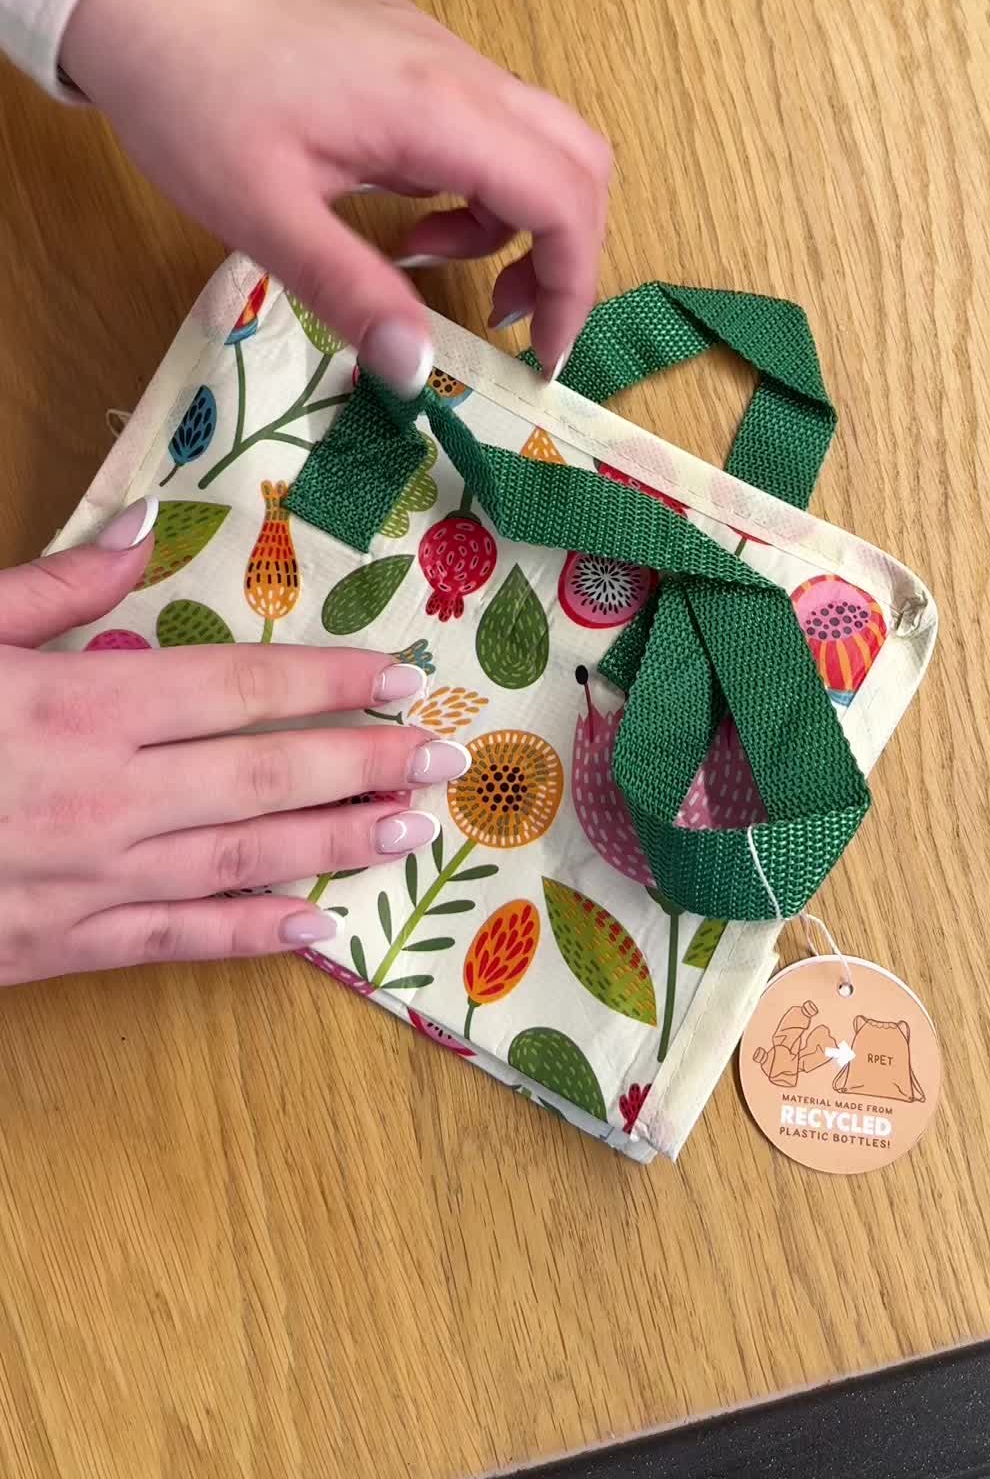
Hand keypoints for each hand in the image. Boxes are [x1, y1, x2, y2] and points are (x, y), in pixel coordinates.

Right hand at [0, 501, 467, 985]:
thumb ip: (50, 588)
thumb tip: (144, 528)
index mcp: (80, 705)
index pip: (242, 689)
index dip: (332, 682)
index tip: (405, 678)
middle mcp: (106, 798)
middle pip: (267, 774)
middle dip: (366, 763)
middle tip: (449, 761)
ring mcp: (89, 883)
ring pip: (243, 860)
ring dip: (338, 843)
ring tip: (414, 830)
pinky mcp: (59, 950)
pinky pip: (177, 944)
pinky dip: (253, 937)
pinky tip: (318, 930)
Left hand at [61, 0, 611, 388]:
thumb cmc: (187, 88)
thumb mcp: (262, 211)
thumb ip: (351, 289)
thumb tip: (418, 370)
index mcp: (435, 110)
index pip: (564, 199)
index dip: (573, 286)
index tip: (540, 355)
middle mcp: (457, 71)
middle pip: (577, 160)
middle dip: (565, 251)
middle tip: (507, 316)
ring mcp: (436, 51)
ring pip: (533, 136)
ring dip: (512, 216)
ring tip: (424, 262)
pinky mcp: (408, 47)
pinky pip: (483, 118)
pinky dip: (474, 181)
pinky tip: (399, 211)